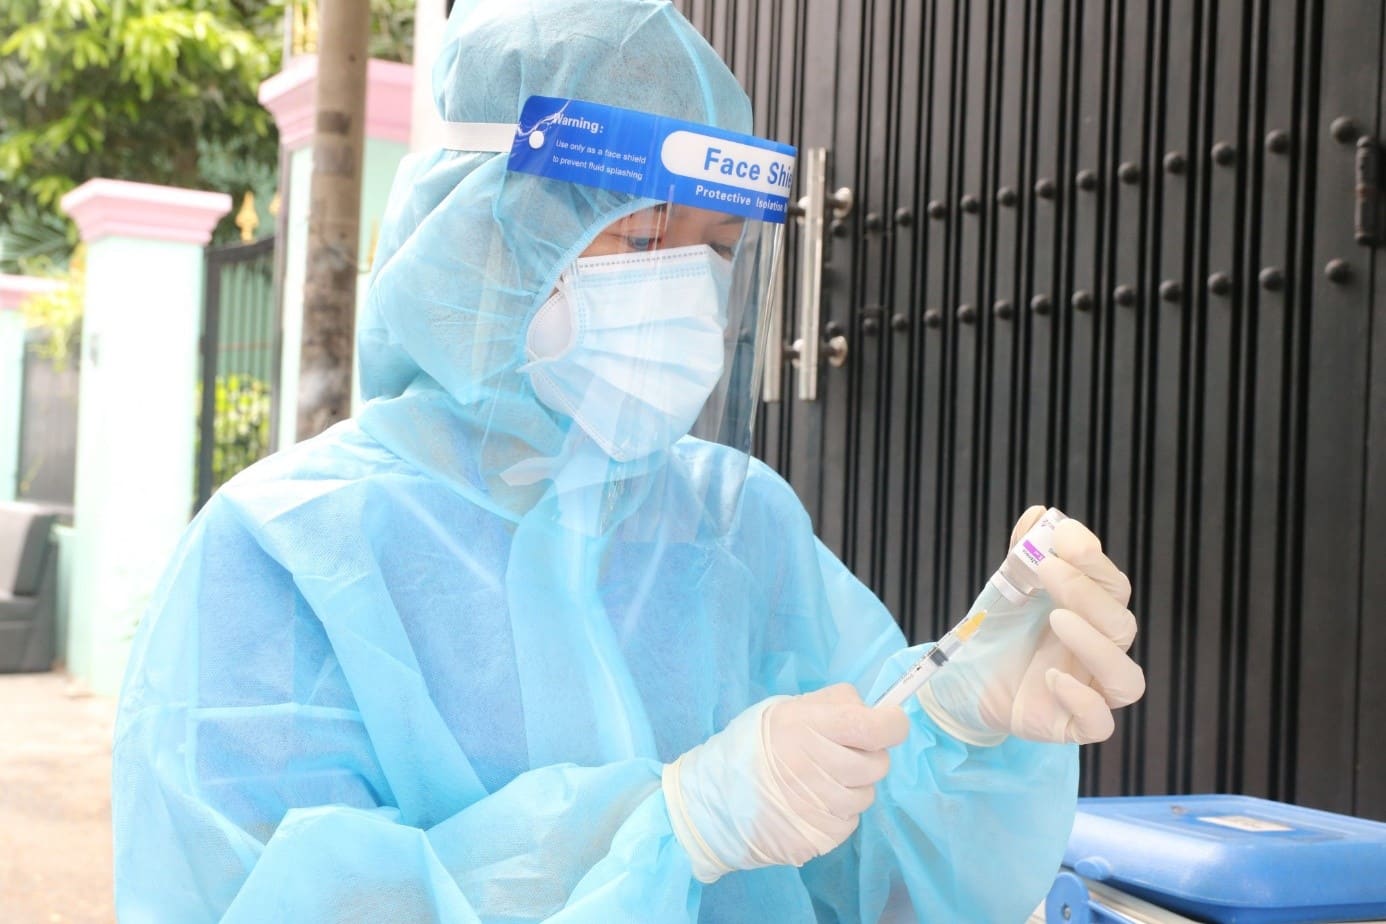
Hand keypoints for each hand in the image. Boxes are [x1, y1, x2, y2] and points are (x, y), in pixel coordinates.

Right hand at [662, 683, 908, 882]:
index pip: (876, 727)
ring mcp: (822, 806)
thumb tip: (875, 709)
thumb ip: (832, 704)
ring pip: (866, 795)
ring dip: (852, 787)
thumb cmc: (751, 747)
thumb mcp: (786, 708)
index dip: (893, 724)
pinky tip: (808, 804)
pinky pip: (849, 821)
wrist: (713, 801)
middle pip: (878, 764)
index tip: (888, 722)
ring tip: (817, 781)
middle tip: (839, 754)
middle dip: (867, 757)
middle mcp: (819, 766)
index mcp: (810, 727)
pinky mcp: (821, 836)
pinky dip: (837, 813)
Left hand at [919, 507, 1145, 745]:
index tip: (1064, 536)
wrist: (963, 678)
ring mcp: (1091, 691)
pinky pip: (1099, 723)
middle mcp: (1100, 652)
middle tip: (1046, 568)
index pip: (1112, 586)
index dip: (1093, 560)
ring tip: (1057, 618)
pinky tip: (1050, 676)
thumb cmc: (999, 630)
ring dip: (1096, 645)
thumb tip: (1039, 514)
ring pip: (1126, 678)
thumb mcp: (1007, 588)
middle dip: (1087, 593)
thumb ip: (1023, 553)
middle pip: (1121, 625)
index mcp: (1093, 615)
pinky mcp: (1072, 725)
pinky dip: (1082, 700)